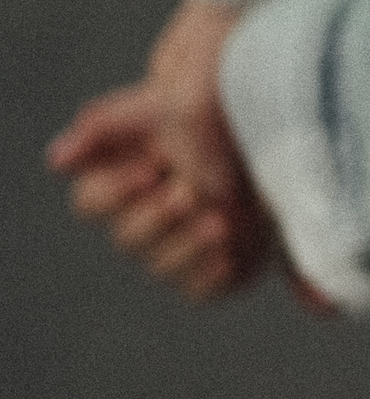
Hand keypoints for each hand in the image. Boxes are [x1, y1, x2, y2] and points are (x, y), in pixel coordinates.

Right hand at [49, 0, 271, 300]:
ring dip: (186, 245)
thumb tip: (57, 157)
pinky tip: (228, 255)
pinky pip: (198, 289)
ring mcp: (174, 248)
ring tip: (219, 222)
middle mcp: (141, 221)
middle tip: (187, 194)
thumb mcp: (167, 109)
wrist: (282, 140)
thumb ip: (108, 125)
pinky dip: (210, 274)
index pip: (91, 202)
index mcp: (121, 182)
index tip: (151, 170)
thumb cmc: (217, 120)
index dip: (115, 192)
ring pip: (160, 266)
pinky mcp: (210, 269)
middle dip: (156, 217)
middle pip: (127, 238)